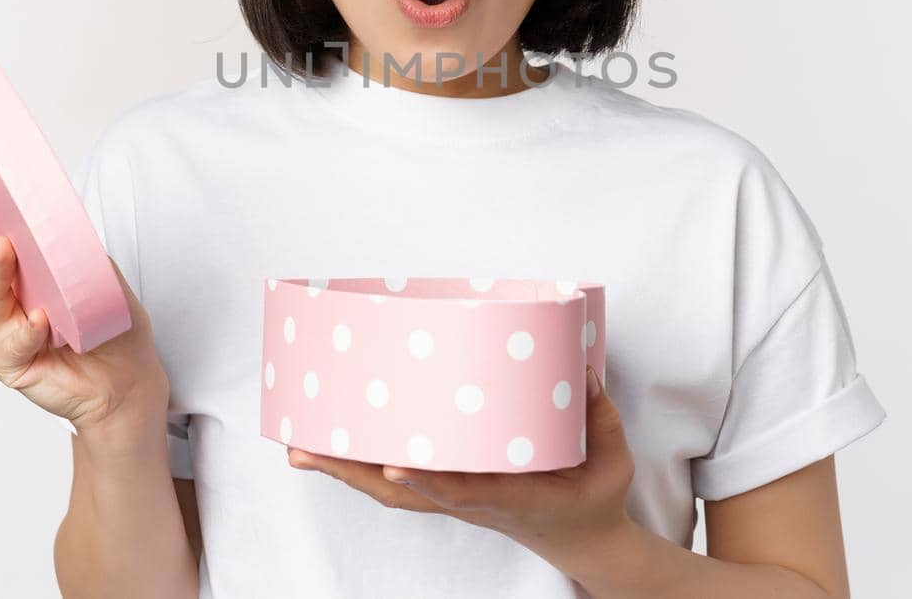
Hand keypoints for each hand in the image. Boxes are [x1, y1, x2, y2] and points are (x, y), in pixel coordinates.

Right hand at [0, 158, 168, 434]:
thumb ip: (67, 241)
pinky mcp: (12, 363)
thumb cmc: (105, 319)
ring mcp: (3, 330)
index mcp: (17, 266)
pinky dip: (27, 330)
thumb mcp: (92, 267)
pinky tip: (40, 319)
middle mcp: (3, 295)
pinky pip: (14, 344)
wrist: (127, 376)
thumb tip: (49, 205)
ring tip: (4, 244)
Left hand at [286, 364, 633, 565]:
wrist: (586, 541)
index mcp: (513, 499)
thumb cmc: (595, 499)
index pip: (465, 493)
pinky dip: (363, 469)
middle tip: (302, 450)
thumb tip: (581, 370)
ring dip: (345, 472)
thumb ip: (599, 417)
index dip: (428, 481)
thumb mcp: (612, 462)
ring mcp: (459, 500)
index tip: (394, 466)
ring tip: (299, 448)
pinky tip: (335, 449)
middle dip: (351, 473)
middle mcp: (475, 502)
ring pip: (392, 492)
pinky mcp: (453, 492)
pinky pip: (401, 485)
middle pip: (402, 494)